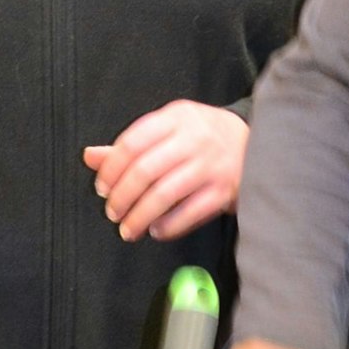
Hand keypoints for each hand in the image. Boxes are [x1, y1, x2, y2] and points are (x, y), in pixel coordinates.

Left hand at [83, 100, 246, 241]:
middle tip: (112, 213)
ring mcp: (211, 165)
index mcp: (177, 117)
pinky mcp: (225, 191)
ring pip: (164, 195)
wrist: (259, 143)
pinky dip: (167, 226)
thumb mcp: (170, 129)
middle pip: (145, 171)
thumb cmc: (205, 137)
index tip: (102, 188)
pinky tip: (156, 230)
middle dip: (122, 197)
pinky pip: (189, 213)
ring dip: (139, 217)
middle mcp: (194, 138)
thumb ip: (130, 145)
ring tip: (128, 229)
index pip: (132, 143)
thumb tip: (90, 157)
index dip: (111, 170)